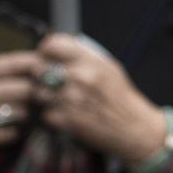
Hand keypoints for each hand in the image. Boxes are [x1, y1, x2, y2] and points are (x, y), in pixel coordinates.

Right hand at [0, 43, 42, 154]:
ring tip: (23, 110)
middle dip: (36, 90)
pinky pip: (10, 133)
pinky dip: (15, 131)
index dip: (36, 62)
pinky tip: (11, 127)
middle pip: (25, 88)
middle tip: (39, 91)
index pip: (14, 63)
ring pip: (21, 111)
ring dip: (26, 111)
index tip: (47, 63)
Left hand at [32, 33, 165, 166]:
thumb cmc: (121, 97)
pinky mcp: (67, 121)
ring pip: (37, 92)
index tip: (46, 57)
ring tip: (57, 98)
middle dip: (39, 74)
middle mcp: (81, 78)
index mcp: (92, 61)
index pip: (53, 44)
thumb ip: (84, 56)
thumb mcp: (110, 67)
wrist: (134, 128)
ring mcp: (73, 100)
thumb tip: (58, 48)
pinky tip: (63, 114)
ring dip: (43, 96)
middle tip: (47, 80)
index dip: (45, 50)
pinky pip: (44, 113)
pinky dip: (51, 114)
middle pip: (38, 68)